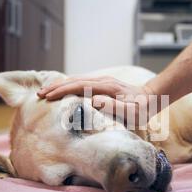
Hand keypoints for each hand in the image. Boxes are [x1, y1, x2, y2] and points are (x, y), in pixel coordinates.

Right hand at [37, 76, 156, 126]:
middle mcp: (102, 81)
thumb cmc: (142, 109)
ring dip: (59, 85)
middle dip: (55, 87)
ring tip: (44, 92)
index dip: (62, 91)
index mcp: (106, 87)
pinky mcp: (101, 85)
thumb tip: (93, 100)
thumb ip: (114, 106)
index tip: (48, 97)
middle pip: (74, 80)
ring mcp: (102, 81)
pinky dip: (67, 86)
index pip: (79, 86)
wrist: (152, 98)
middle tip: (39, 94)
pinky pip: (81, 83)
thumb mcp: (131, 111)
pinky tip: (60, 90)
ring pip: (76, 80)